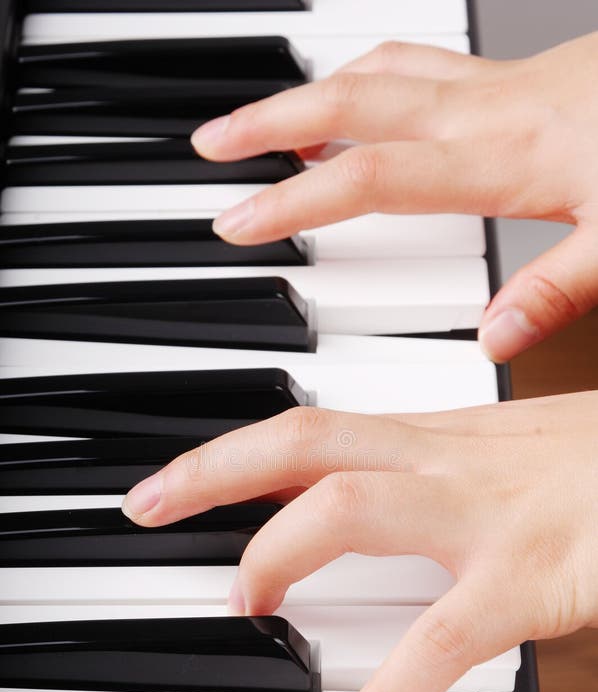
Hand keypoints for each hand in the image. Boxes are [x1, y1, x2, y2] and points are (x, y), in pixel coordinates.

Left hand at [122, 392, 597, 691]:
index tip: (174, 482)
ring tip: (245, 602)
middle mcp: (445, 464)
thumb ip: (423, 470)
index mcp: (436, 438)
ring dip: (278, 553)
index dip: (230, 452)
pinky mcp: (530, 577)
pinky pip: (444, 634)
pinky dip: (397, 685)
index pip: (309, 429)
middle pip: (302, 444)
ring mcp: (483, 516)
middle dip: (213, 470)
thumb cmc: (592, 462)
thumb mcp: (496, 450)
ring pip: (348, 509)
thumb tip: (352, 494)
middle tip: (148, 508)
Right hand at [191, 34, 597, 362]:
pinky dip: (373, 74)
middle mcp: (489, 109)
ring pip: (382, 70)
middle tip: (214, 145)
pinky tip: (362, 92)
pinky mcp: (522, 75)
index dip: (295, 199)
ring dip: (312, 91)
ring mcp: (503, 84)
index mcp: (505, 156)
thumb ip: (555, 290)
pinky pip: (423, 61)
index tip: (237, 221)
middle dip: (270, 122)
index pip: (371, 178)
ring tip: (264, 118)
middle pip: (353, 102)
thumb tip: (491, 339)